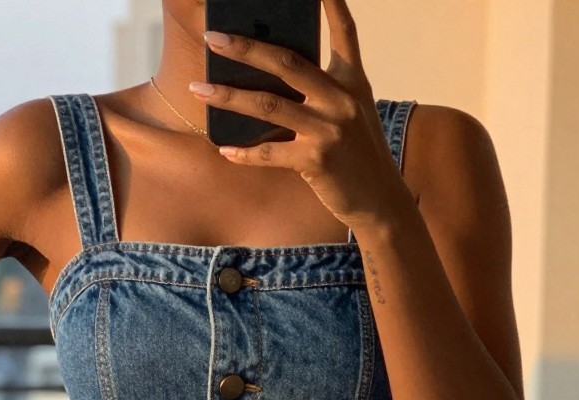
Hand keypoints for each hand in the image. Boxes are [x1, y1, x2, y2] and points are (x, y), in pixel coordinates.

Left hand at [190, 0, 412, 235]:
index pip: (344, 31)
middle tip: (213, 37)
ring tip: (199, 89)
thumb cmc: (358, 155)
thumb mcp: (351, 114)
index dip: (330, 3)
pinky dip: (244, 153)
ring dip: (229, 96)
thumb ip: (322, 92)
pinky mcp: (316, 161)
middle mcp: (342, 100)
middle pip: (287, 63)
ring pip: (269, 106)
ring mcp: (329, 130)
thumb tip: (273, 79)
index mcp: (352, 81)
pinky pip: (270, 153)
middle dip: (246, 48)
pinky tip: (224, 149)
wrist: (379, 200)